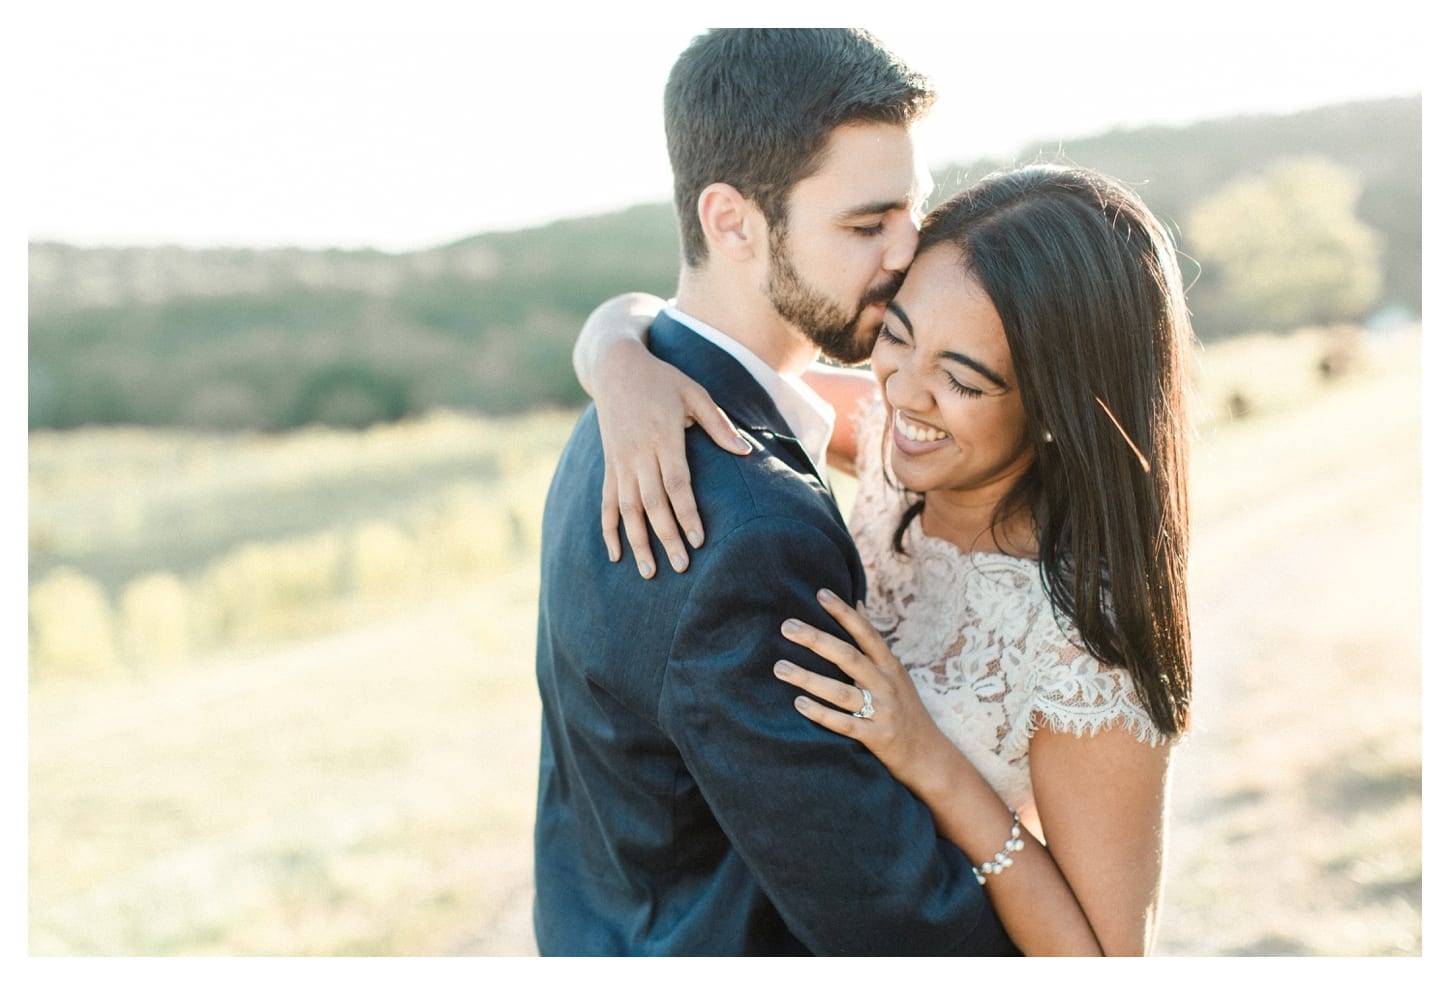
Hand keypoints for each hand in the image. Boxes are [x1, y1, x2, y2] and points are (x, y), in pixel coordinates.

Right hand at [594, 339, 749, 577]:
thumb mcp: (695, 393)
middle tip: (682, 567)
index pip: (676, 483)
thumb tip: (745, 452)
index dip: (686, 513)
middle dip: (666, 537)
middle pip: (652, 503)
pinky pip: (607, 502)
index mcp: (663, 436)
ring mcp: (620, 461)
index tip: (698, 541)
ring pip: (627, 509)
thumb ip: (718, 424)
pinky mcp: (609, 465)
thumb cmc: (663, 379)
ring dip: (638, 542)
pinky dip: (609, 529)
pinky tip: (616, 554)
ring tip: (649, 572)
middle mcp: (638, 452)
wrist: (615, 367)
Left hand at [775, 587, 946, 782]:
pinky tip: (799, 703)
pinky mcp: (877, 737)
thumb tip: (859, 603)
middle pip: (848, 657)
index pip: (866, 633)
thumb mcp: (896, 673)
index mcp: (890, 667)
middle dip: (816, 640)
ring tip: (780, 668)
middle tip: (787, 626)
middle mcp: (887, 685)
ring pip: (841, 692)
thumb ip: (874, 642)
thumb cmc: (906, 710)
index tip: (821, 593)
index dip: (844, 613)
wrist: (929, 757)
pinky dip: (821, 713)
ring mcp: (883, 711)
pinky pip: (844, 724)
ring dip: (808, 678)